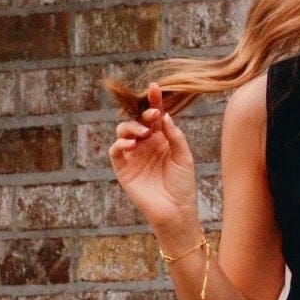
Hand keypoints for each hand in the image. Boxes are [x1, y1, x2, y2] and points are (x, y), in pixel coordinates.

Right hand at [108, 79, 197, 229]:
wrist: (176, 211)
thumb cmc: (182, 185)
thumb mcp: (184, 156)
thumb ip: (174, 135)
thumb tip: (164, 115)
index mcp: (161, 138)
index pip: (155, 115)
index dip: (154, 100)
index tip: (155, 88)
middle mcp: (145, 144)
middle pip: (138, 120)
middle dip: (143, 113)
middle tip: (153, 115)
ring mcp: (133, 156)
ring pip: (123, 131)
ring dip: (132, 127)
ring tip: (143, 134)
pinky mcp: (123, 169)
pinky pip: (115, 151)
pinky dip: (121, 144)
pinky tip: (132, 145)